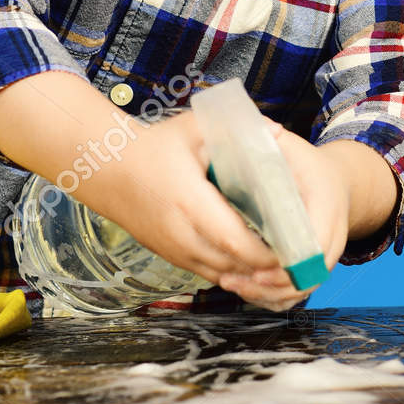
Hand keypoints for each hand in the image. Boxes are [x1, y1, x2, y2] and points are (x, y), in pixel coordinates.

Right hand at [77, 109, 290, 291]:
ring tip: (279, 262)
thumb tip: (277, 133)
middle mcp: (181, 233)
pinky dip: (230, 271)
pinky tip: (250, 262)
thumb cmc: (154, 147)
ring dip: (249, 273)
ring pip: (220, 274)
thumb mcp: (195, 128)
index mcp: (191, 203)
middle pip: (232, 265)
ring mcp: (173, 249)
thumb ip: (237, 130)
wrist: (107, 169)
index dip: (267, 253)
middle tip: (296, 258)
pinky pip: (205, 272)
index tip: (293, 247)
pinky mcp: (168, 255)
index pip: (235, 241)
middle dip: (265, 268)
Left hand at [213, 119, 352, 311]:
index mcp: (328, 205)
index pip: (315, 243)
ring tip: (233, 285)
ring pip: (302, 289)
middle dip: (271, 284)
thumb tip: (259, 131)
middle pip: (309, 275)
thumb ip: (273, 141)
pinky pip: (296, 293)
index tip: (256, 265)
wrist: (336, 183)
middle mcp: (332, 236)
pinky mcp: (311, 269)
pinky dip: (272, 298)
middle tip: (234, 279)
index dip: (287, 260)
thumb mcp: (293, 148)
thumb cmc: (308, 166)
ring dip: (268, 295)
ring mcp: (323, 257)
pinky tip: (245, 291)